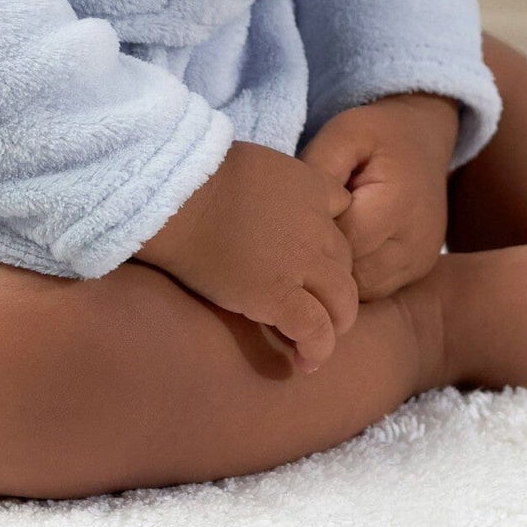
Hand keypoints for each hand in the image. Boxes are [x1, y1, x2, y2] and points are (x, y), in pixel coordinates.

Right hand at [135, 140, 357, 371]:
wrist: (181, 196)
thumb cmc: (199, 177)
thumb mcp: (253, 165)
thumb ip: (273, 185)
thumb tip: (260, 201)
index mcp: (310, 185)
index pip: (343, 211)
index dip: (329, 236)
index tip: (315, 254)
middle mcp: (317, 224)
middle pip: (345, 260)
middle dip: (335, 284)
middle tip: (319, 303)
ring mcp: (302, 261)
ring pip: (343, 298)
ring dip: (337, 321)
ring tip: (323, 339)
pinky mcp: (280, 294)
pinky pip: (315, 328)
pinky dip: (318, 348)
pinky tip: (307, 361)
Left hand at [298, 93, 458, 300]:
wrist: (423, 140)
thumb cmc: (378, 135)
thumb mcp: (344, 134)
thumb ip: (319, 169)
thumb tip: (294, 213)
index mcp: (399, 201)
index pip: (345, 240)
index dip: (313, 233)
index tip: (297, 216)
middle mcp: (417, 240)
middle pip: (354, 274)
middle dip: (323, 259)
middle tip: (302, 234)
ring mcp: (420, 261)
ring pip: (364, 290)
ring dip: (338, 274)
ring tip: (323, 240)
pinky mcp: (418, 271)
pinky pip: (376, 290)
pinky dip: (354, 277)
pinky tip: (340, 250)